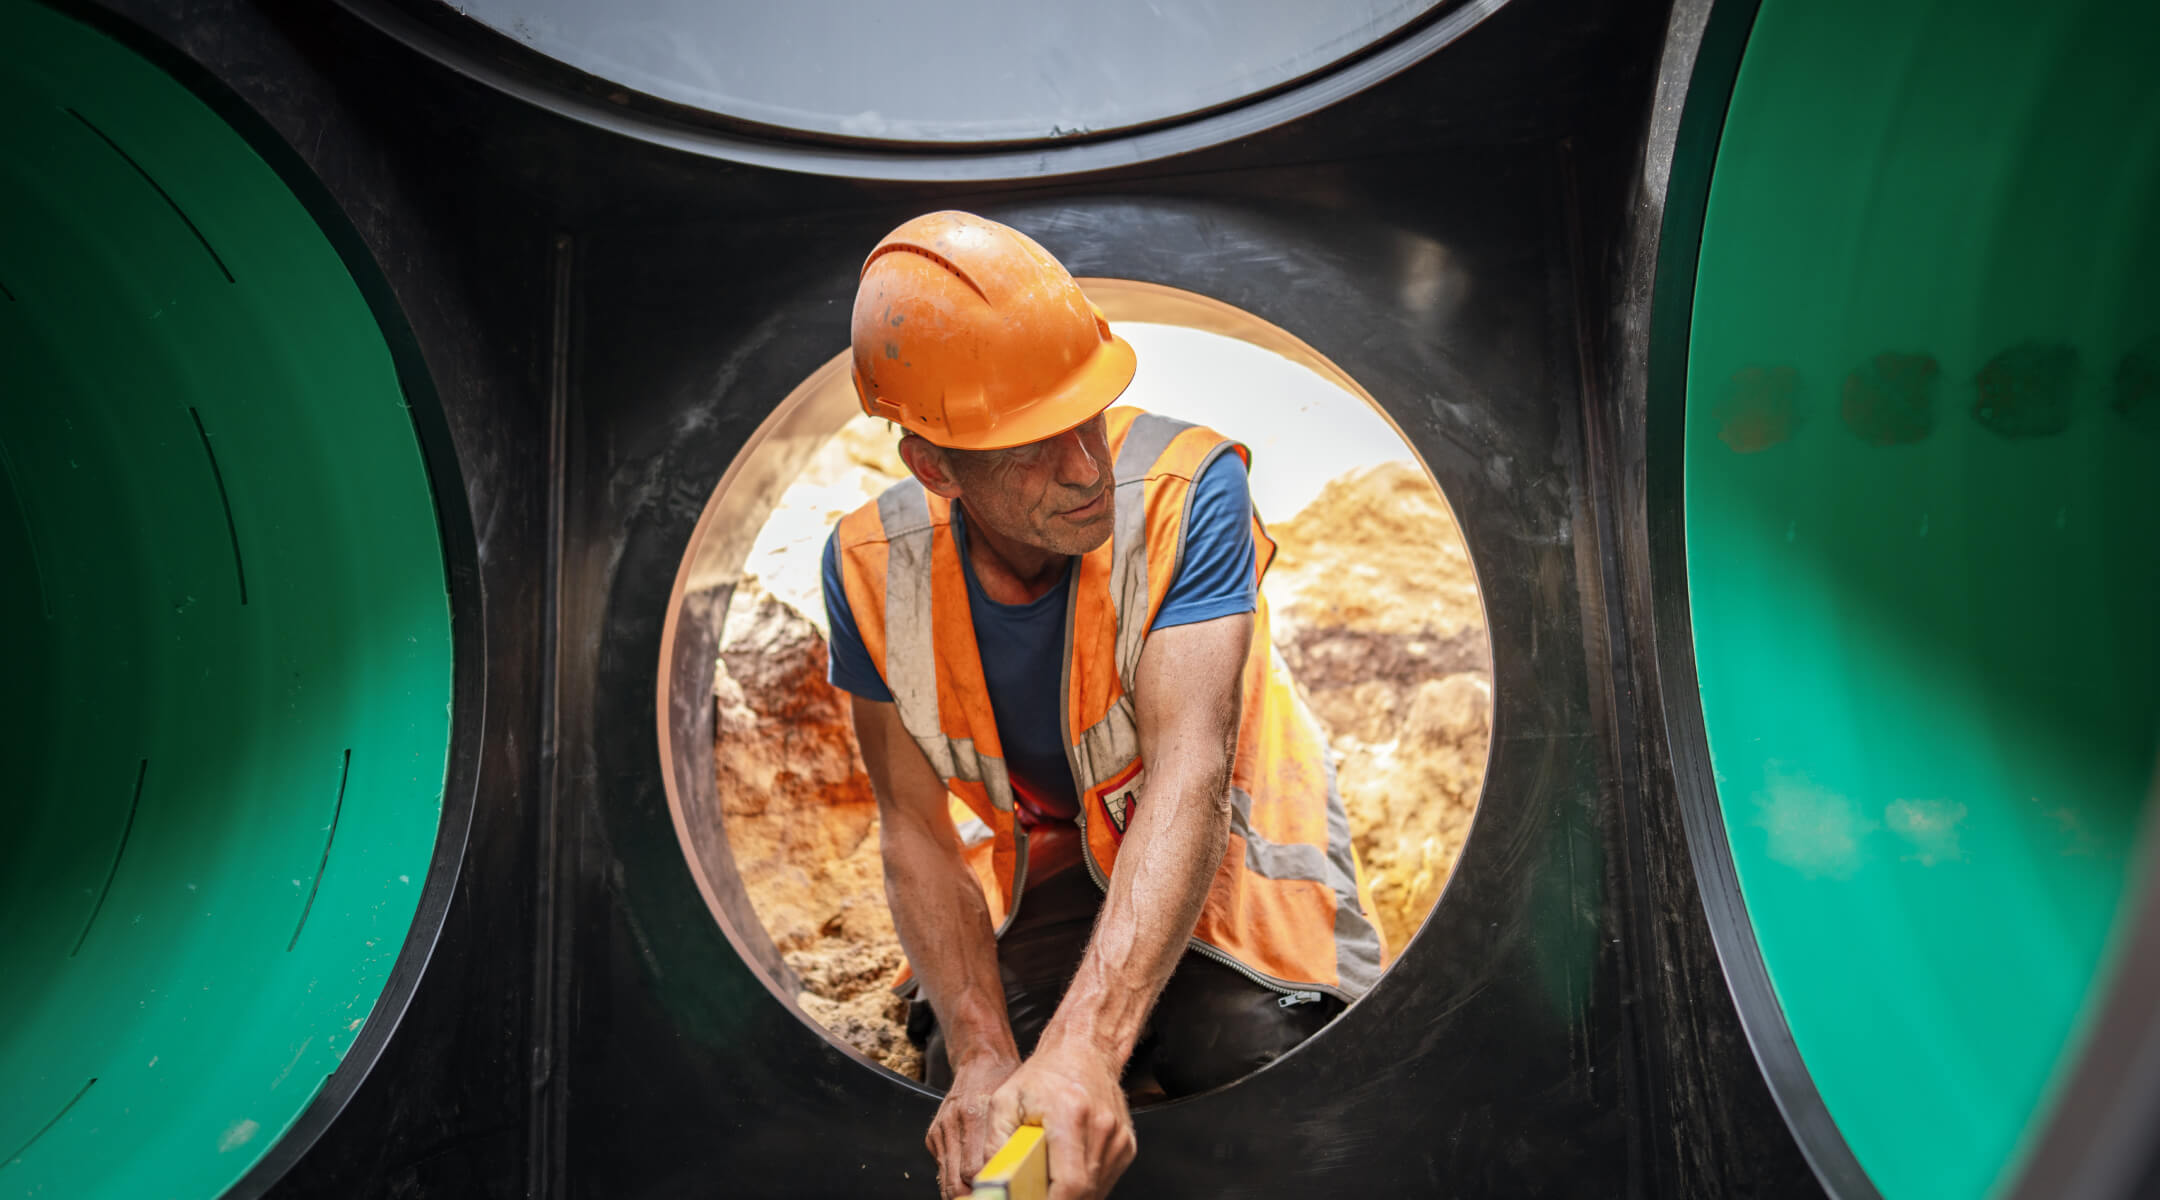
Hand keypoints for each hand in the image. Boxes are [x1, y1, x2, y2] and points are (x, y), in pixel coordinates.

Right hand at [930, 1053, 1020, 1198]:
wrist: (980, 1060)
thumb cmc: (1003, 1082)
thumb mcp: (1015, 1108)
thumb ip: (1010, 1144)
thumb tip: (1012, 1178)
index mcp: (974, 1116)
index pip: (974, 1171)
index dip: (987, 1189)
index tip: (1000, 1192)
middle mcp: (953, 1124)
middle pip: (955, 1182)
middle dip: (971, 1196)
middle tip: (990, 1196)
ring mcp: (940, 1130)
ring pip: (946, 1180)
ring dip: (961, 1192)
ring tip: (981, 1195)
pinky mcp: (933, 1135)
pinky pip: (942, 1168)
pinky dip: (955, 1178)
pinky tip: (970, 1180)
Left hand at [985, 1044, 1134, 1199]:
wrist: (1083, 1050)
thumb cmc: (1044, 1074)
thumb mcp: (1004, 1102)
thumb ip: (996, 1145)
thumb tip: (993, 1182)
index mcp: (1070, 1114)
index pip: (1071, 1183)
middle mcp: (1101, 1127)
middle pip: (1084, 1192)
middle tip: (1033, 1194)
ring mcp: (1118, 1138)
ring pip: (1095, 1191)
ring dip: (1070, 1196)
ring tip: (1047, 1181)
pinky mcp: (1125, 1145)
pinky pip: (1104, 1181)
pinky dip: (1084, 1186)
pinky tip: (1066, 1171)